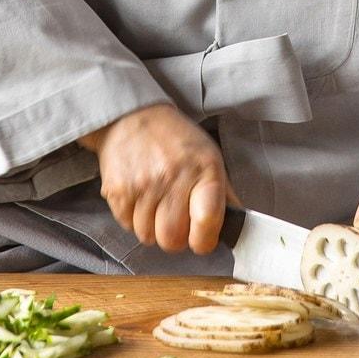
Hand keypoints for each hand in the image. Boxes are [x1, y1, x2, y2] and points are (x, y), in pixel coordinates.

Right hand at [80, 103, 233, 255]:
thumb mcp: (209, 157)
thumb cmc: (175, 140)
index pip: (207, 221)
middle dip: (175, 238)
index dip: (204, 240)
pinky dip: (132, 219)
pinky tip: (139, 198)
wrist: (132, 117)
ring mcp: (143, 184)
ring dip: (152, 228)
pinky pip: (127, 225)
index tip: (201, 239)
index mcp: (204, 170)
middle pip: (173, 239)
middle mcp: (173, 177)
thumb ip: (224, 194)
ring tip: (155, 205)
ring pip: (147, 236)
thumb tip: (240, 225)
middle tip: (175, 222)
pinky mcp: (118, 189)